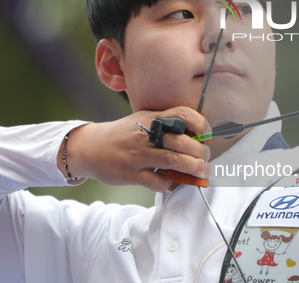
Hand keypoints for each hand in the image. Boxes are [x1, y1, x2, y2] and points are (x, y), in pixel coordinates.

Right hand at [58, 106, 209, 191]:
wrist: (91, 147)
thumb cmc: (123, 134)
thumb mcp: (143, 120)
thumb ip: (166, 124)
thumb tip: (196, 135)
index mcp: (152, 118)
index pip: (183, 114)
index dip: (201, 125)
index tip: (207, 136)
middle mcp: (146, 134)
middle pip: (182, 141)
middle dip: (201, 153)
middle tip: (206, 160)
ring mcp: (138, 155)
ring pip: (174, 161)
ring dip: (193, 169)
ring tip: (202, 173)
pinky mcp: (131, 174)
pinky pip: (158, 182)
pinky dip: (170, 184)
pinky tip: (171, 182)